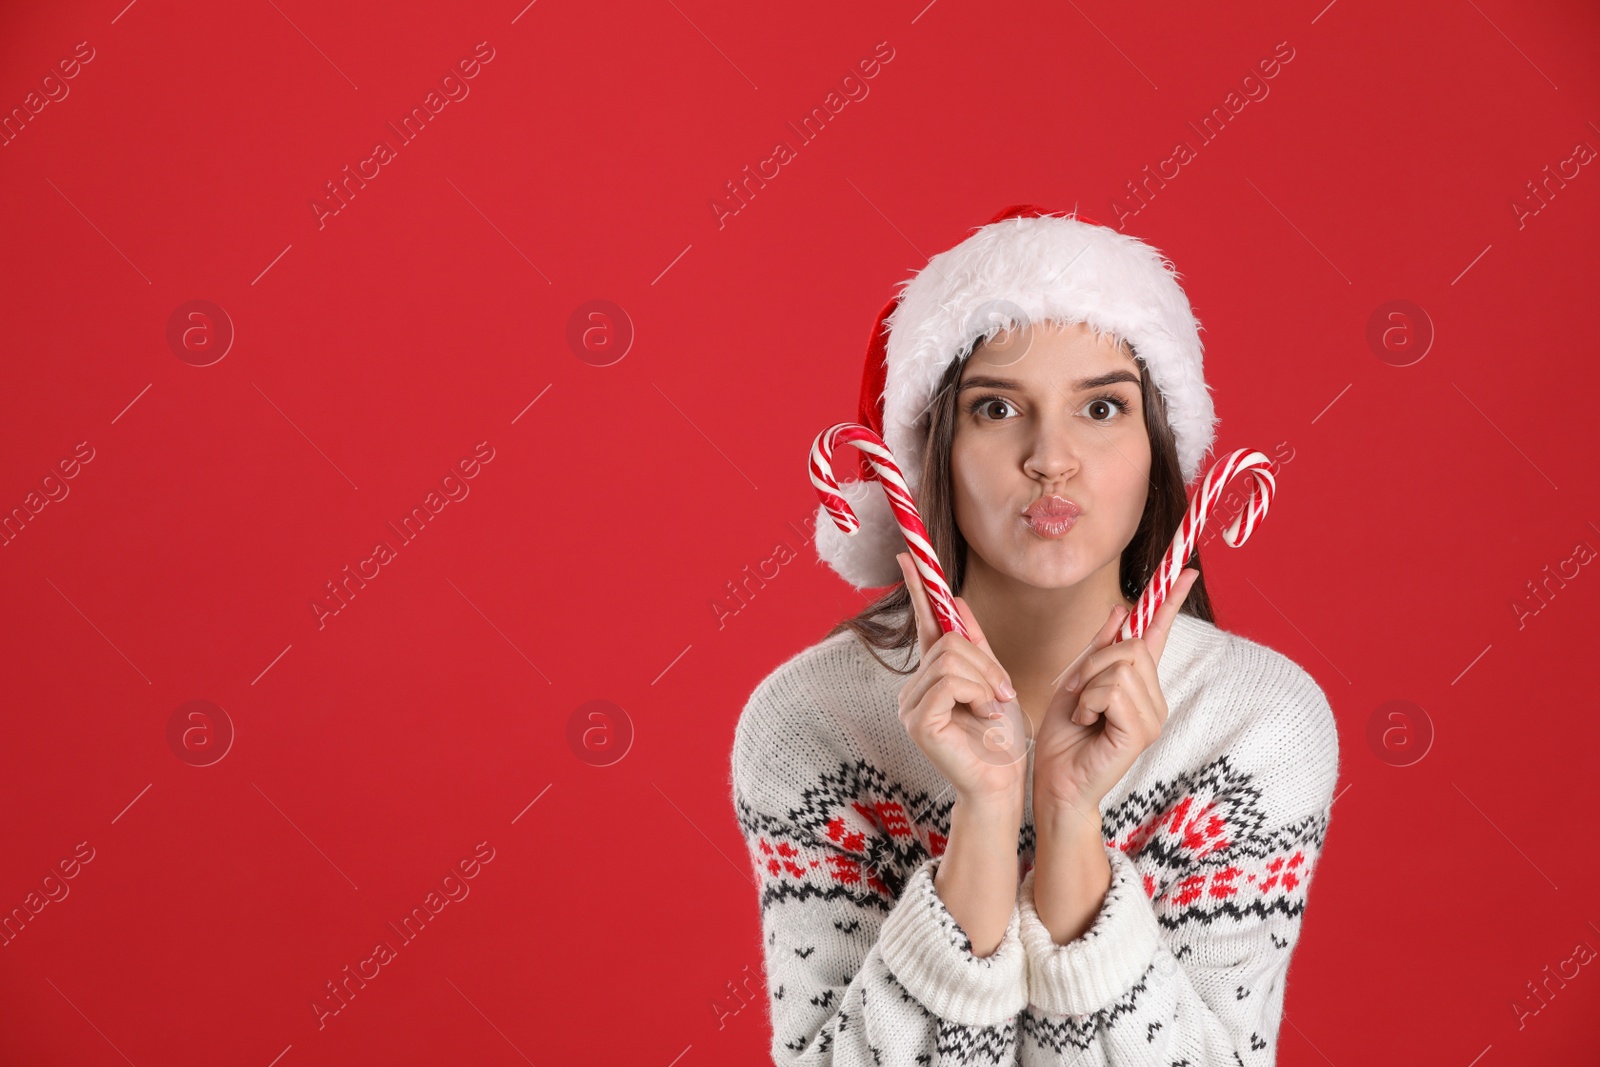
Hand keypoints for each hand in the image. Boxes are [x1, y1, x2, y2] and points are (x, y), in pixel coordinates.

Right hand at [894, 552, 1028, 809]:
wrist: (1002, 785)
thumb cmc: (1000, 741)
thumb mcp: (993, 682)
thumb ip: (976, 646)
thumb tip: (957, 601)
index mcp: (932, 677)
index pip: (923, 624)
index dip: (917, 589)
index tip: (907, 556)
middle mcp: (914, 688)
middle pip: (948, 640)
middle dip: (985, 661)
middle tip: (1002, 691)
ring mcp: (910, 704)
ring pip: (951, 658)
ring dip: (985, 679)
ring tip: (994, 707)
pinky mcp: (918, 720)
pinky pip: (950, 681)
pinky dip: (977, 693)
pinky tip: (984, 715)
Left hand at [1033, 569, 1200, 823]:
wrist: (1056, 783)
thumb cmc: (1063, 738)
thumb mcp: (1075, 682)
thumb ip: (1098, 649)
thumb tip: (1121, 609)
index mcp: (1138, 683)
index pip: (1159, 634)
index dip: (1170, 601)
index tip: (1188, 571)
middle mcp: (1153, 697)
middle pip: (1131, 645)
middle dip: (1093, 662)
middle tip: (1075, 693)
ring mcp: (1152, 715)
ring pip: (1121, 665)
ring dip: (1087, 685)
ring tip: (1082, 713)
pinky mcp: (1142, 731)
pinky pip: (1113, 689)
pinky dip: (1089, 701)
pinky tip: (1088, 723)